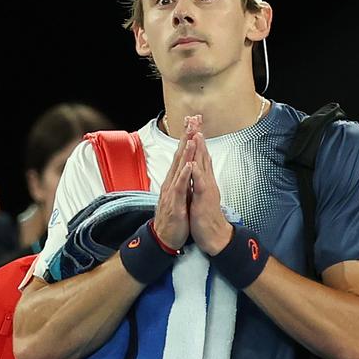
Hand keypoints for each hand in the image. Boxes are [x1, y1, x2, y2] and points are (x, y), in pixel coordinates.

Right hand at [153, 116, 200, 249]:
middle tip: (191, 120)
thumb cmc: (174, 217)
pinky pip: (179, 187)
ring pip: (179, 168)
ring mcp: (171, 192)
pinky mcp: (174, 203)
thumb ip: (182, 180)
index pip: (182, 155)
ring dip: (185, 152)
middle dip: (186, 137)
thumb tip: (186, 168)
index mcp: (175, 180)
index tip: (193, 123)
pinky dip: (184, 175)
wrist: (165, 238)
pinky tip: (189, 166)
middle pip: (179, 156)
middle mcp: (171, 182)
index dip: (187, 138)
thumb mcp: (179, 195)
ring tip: (191, 137)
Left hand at [188, 131, 233, 255]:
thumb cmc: (206, 216)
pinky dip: (196, 173)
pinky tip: (192, 163)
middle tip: (195, 119)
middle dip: (198, 136)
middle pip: (202, 154)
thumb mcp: (201, 194)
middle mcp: (207, 180)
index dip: (196, 139)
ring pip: (202, 165)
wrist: (215, 236)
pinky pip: (199, 184)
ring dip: (199, 150)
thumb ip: (200, 180)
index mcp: (204, 179)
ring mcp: (206, 189)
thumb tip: (197, 167)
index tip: (192, 124)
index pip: (200, 155)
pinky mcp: (204, 199)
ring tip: (196, 134)